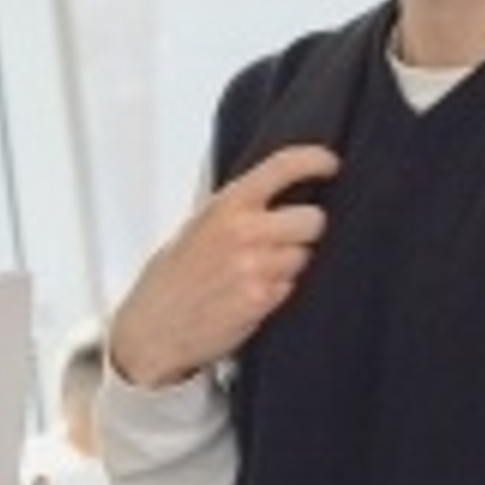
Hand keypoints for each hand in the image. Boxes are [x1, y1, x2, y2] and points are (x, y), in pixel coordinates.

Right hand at [104, 144, 339, 386]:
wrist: (153, 325)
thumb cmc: (175, 275)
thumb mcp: (198, 225)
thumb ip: (238, 207)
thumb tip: (280, 186)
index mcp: (226, 204)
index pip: (282, 167)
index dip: (316, 160)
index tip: (330, 163)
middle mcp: (242, 231)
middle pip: (313, 219)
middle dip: (306, 230)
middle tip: (286, 239)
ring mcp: (253, 267)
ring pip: (305, 256)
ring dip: (291, 264)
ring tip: (258, 272)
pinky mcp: (260, 299)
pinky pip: (291, 287)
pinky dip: (279, 291)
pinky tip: (252, 294)